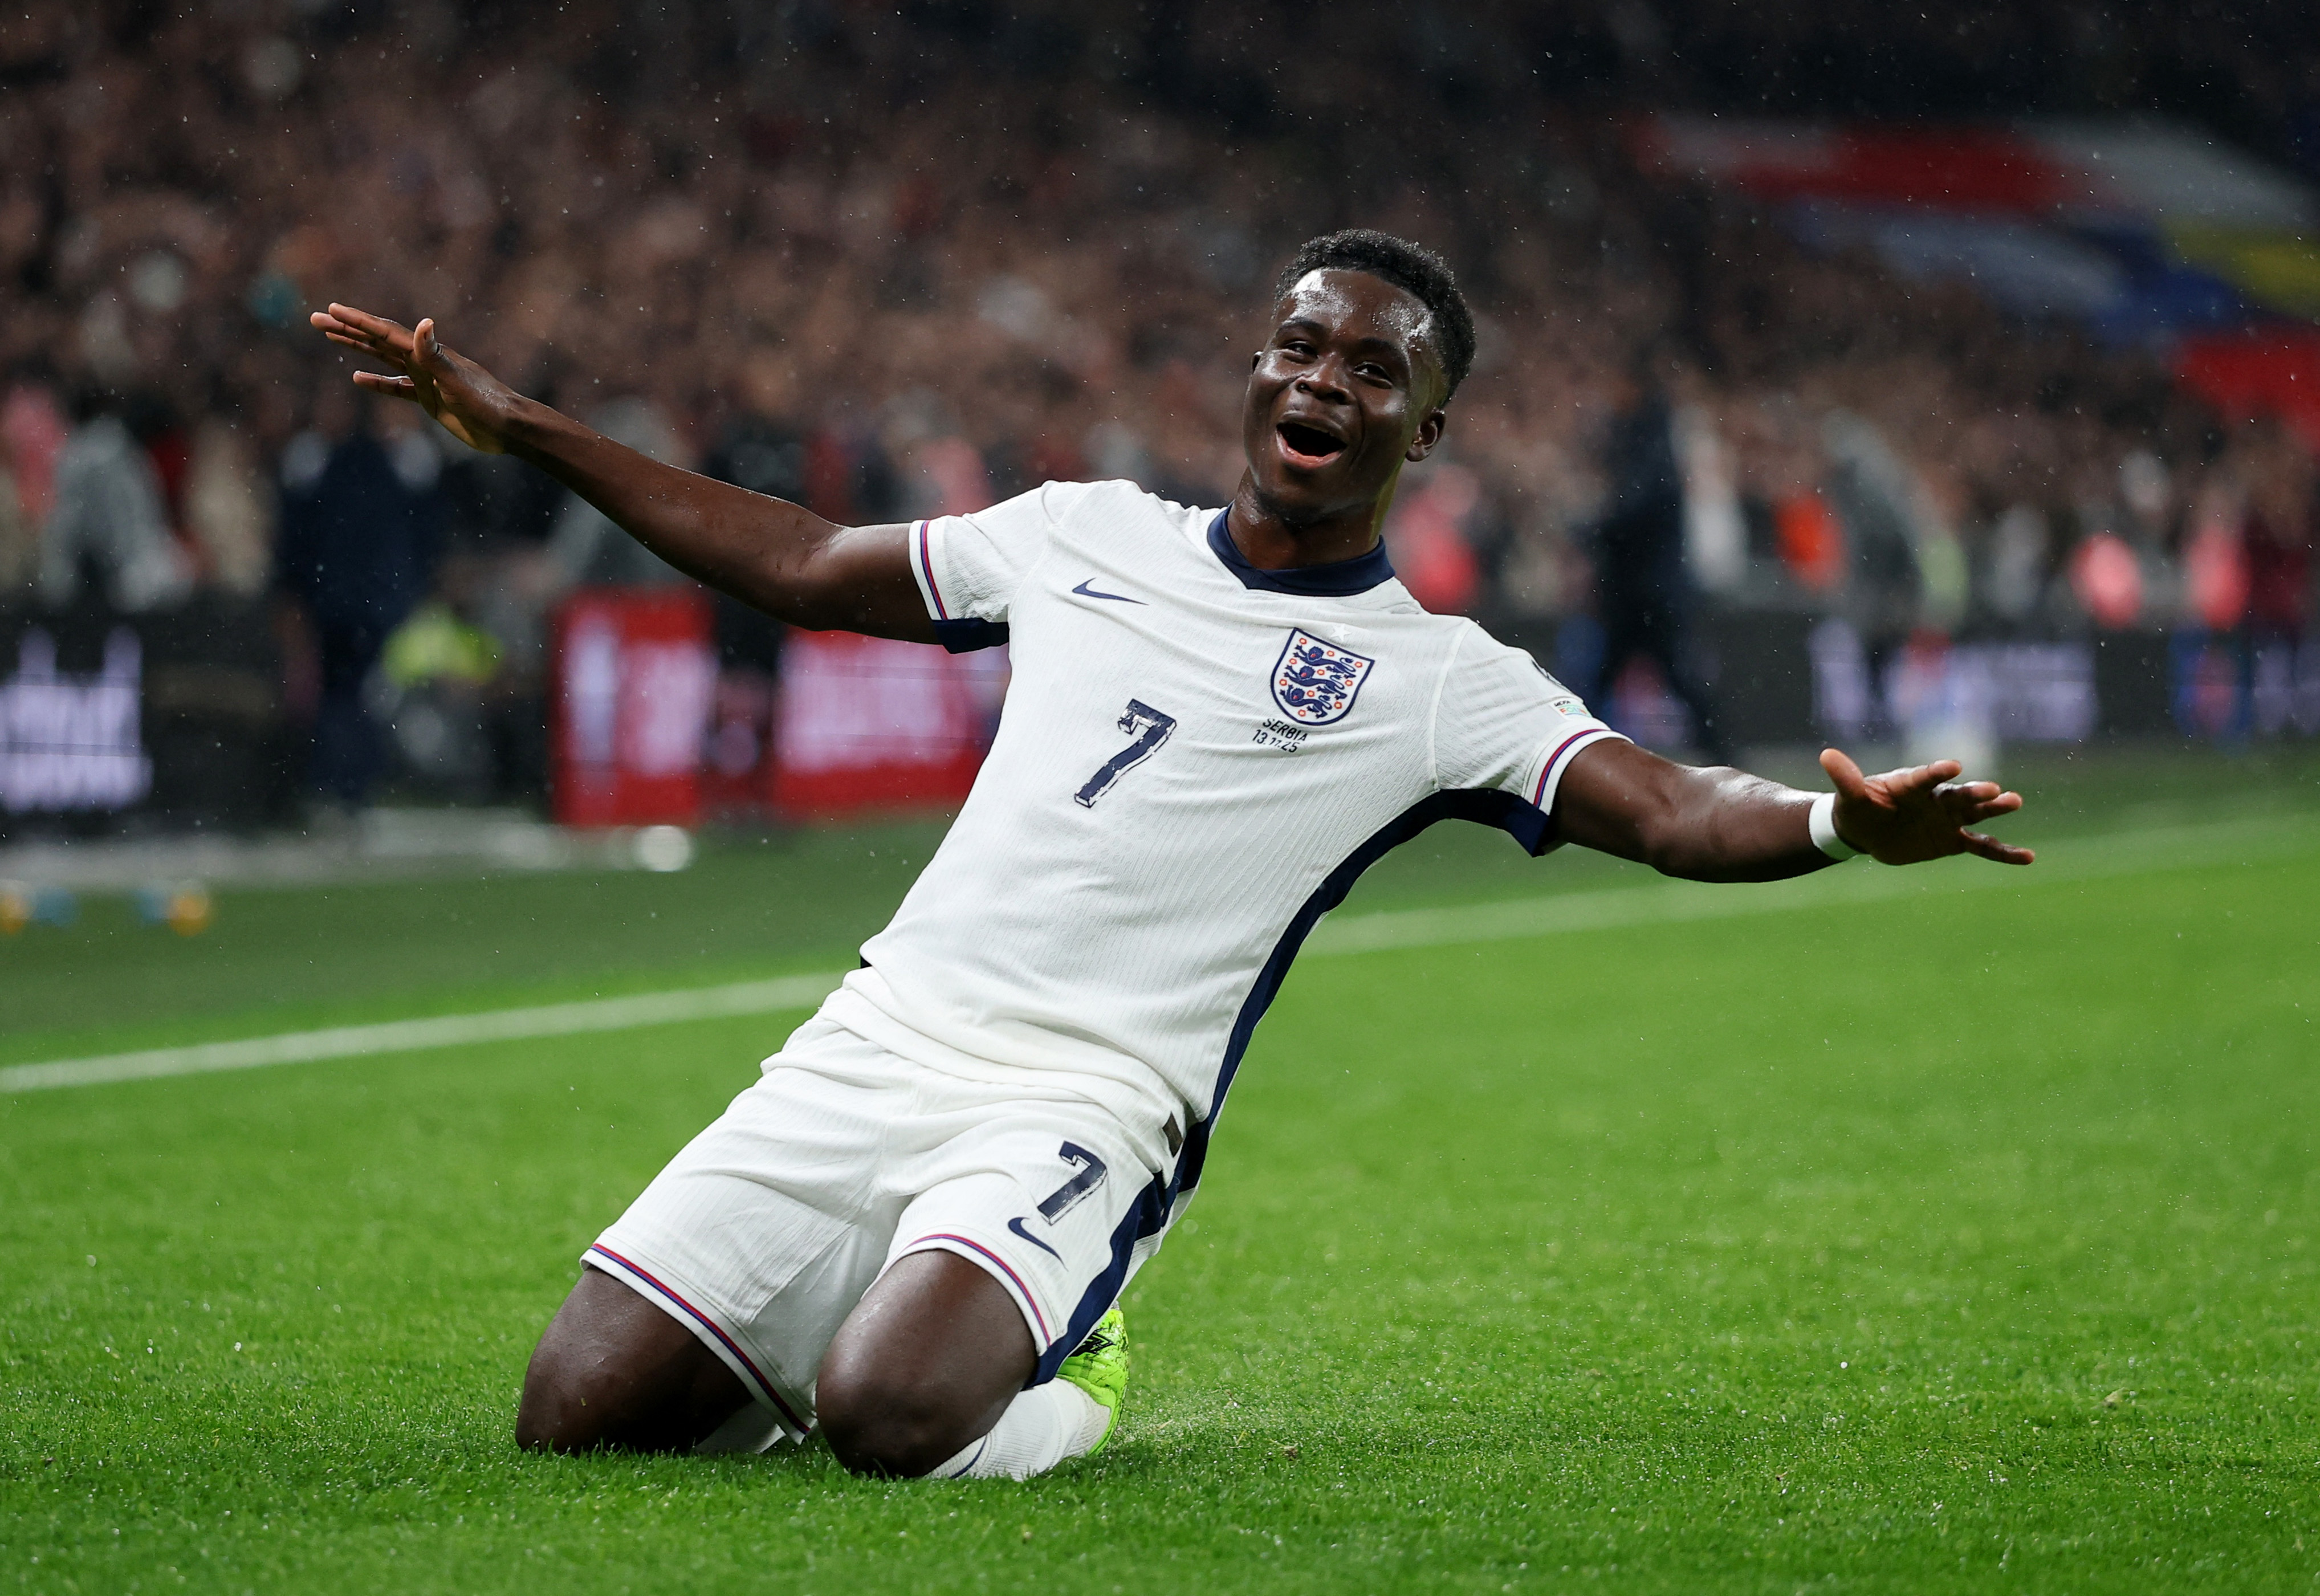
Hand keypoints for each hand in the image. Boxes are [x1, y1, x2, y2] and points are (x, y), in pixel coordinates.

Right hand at [309, 304, 514, 454]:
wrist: (509, 428)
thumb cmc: (487, 405)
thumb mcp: (457, 382)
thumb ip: (437, 356)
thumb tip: (424, 323)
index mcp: (428, 353)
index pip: (386, 333)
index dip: (358, 321)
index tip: (331, 309)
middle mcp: (425, 360)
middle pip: (379, 340)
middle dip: (348, 329)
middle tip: (317, 318)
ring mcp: (427, 379)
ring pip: (384, 358)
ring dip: (358, 347)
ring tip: (331, 337)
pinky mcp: (430, 398)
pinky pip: (397, 387)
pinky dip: (377, 381)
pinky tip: (358, 378)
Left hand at [1820, 747, 2032, 866]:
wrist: (1866, 831)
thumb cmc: (1858, 808)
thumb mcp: (1850, 797)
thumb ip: (1845, 779)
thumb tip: (1826, 754)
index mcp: (1910, 784)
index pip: (1924, 777)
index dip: (1937, 772)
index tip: (1953, 767)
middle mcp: (1935, 798)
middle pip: (1957, 794)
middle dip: (1974, 793)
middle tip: (1995, 790)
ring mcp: (1947, 818)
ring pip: (1975, 814)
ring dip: (1994, 809)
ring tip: (2015, 801)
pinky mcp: (1953, 840)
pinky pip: (1982, 847)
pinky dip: (2003, 853)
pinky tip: (2027, 857)